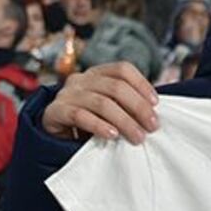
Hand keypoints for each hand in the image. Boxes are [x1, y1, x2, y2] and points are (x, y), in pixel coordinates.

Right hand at [42, 62, 159, 143]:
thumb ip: (126, 106)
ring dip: (124, 121)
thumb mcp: (109, 111)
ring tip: (137, 136)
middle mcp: (80, 80)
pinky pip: (79, 116)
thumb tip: (154, 112)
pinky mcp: (54, 112)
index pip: (122, 69)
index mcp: (96, 74)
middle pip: (115, 87)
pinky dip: (98, 126)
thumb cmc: (88, 126)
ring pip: (101, 102)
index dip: (142, 84)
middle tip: (152, 127)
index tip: (156, 104)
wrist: (54, 140)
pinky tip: (112, 136)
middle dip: (138, 107)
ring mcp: (66, 94)